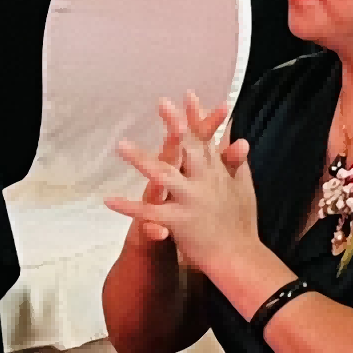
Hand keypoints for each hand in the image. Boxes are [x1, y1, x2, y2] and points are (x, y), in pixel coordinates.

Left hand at [104, 94, 263, 286]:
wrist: (239, 257)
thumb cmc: (242, 222)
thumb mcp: (244, 187)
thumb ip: (236, 162)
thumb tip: (239, 138)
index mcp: (218, 172)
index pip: (206, 138)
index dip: (197, 116)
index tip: (188, 95)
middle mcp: (204, 181)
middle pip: (187, 148)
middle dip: (174, 125)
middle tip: (162, 103)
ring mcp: (191, 200)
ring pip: (163, 175)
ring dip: (141, 159)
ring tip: (121, 145)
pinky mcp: (178, 221)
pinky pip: (149, 213)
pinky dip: (129, 207)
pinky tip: (109, 199)